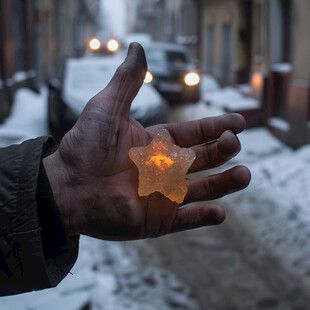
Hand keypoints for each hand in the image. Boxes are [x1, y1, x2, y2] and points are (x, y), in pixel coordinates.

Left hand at [43, 43, 250, 240]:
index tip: (240, 121)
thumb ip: (129, 81)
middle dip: (224, 150)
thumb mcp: (108, 107)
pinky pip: (188, 219)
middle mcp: (165, 168)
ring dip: (226, 183)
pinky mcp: (158, 219)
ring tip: (244, 174)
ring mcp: (164, 194)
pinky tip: (220, 212)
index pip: (195, 133)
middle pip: (205, 158)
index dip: (217, 126)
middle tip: (233, 142)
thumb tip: (137, 47)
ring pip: (203, 189)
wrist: (68, 187)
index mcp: (157, 143)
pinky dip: (205, 216)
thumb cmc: (85, 147)